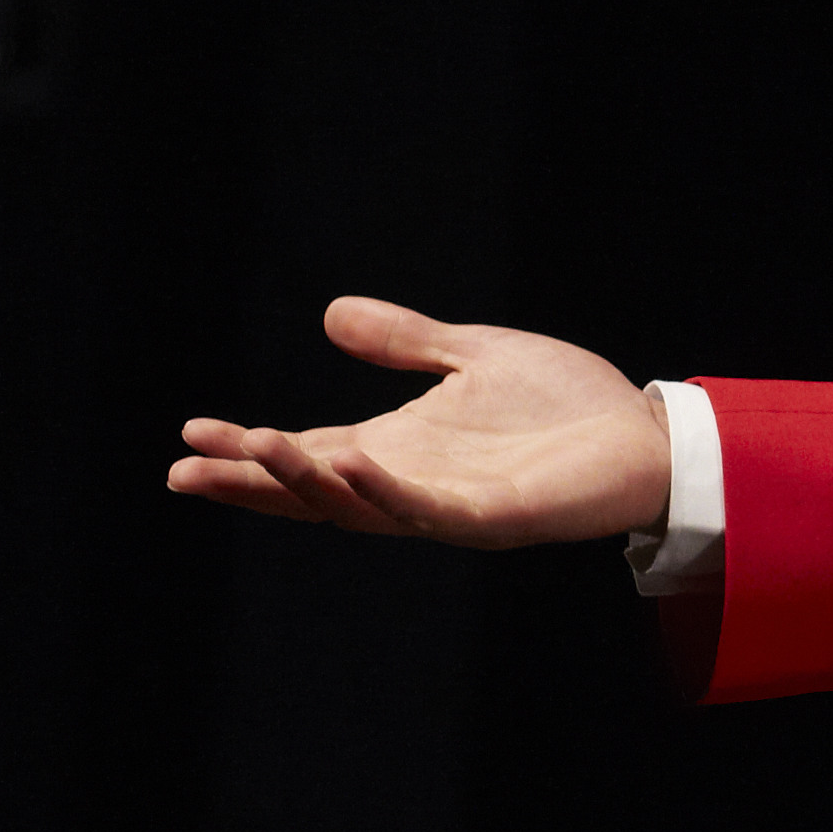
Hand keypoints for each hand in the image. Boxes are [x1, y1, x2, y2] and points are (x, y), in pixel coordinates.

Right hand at [169, 297, 674, 544]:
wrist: (648, 433)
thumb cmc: (568, 401)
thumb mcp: (472, 355)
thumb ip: (405, 342)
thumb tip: (331, 314)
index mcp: (401, 448)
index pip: (308, 453)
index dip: (251, 449)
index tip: (191, 433)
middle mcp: (413, 483)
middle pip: (314, 491)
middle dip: (251, 481)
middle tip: (184, 469)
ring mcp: (450, 506)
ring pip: (359, 506)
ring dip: (304, 482)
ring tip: (254, 450)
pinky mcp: (495, 517)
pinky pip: (428, 511)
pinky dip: (385, 492)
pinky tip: (348, 462)